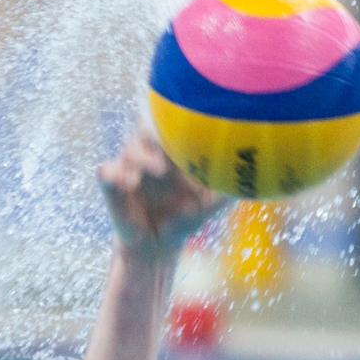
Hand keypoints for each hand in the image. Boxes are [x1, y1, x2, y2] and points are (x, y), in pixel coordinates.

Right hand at [97, 124, 228, 257]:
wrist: (160, 243)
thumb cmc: (186, 216)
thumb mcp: (212, 202)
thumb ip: (229, 187)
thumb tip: (254, 177)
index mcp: (169, 149)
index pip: (167, 120)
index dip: (173, 115)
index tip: (188, 118)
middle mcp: (147, 153)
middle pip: (143, 123)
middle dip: (155, 128)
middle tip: (169, 139)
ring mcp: (127, 168)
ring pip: (128, 147)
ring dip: (143, 156)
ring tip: (160, 170)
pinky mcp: (112, 186)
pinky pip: (105, 172)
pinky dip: (114, 173)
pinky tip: (131, 183)